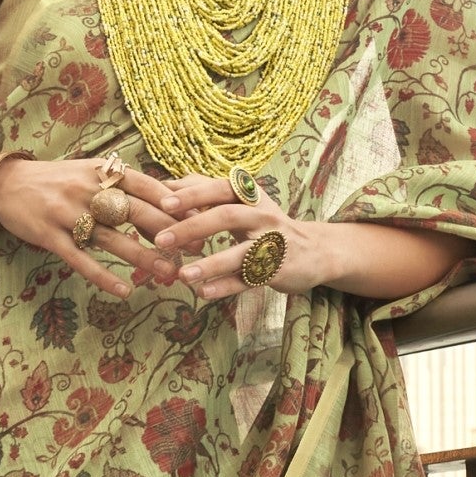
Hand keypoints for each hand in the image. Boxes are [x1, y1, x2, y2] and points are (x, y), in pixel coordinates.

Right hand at [0, 156, 189, 299]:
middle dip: (168, 233)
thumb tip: (166, 203)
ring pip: (112, 239)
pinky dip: (103, 276)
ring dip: (143, 258)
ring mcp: (67, 213)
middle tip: (195, 251)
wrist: (6, 184)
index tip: (199, 219)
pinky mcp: (49, 236)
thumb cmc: (57, 181)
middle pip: (134, 212)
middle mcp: (87, 190)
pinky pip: (80, 259)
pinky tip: (123, 291)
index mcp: (102, 171)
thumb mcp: (90, 172)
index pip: (146, 185)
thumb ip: (123, 186)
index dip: (174, 203)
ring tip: (168, 275)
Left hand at [155, 184, 327, 300]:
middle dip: (192, 227)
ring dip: (210, 264)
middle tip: (161, 240)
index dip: (192, 194)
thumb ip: (206, 190)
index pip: (220, 188)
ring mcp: (272, 243)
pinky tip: (202, 293)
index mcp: (250, 195)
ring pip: (240, 253)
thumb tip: (166, 184)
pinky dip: (225, 287)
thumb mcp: (243, 201)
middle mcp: (263, 215)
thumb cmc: (266, 223)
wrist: (314, 250)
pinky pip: (249, 280)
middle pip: (226, 216)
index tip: (163, 202)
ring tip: (183, 275)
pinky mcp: (278, 270)